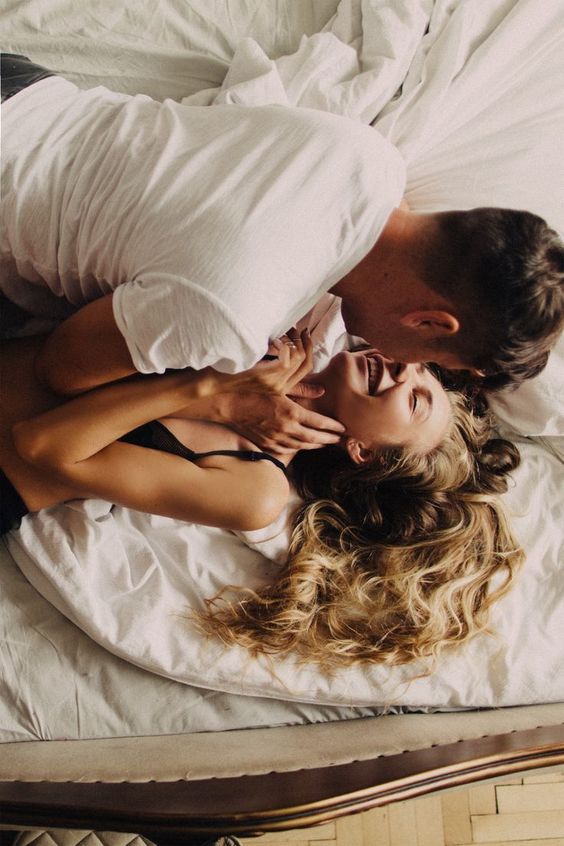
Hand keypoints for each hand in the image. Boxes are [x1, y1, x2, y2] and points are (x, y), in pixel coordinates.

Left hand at [213, 328, 315, 397]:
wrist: (213, 381)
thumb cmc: (232, 368)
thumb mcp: (257, 365)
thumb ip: (272, 358)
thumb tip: (286, 338)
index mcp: (282, 387)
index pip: (308, 367)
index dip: (309, 347)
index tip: (303, 333)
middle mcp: (281, 387)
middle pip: (307, 362)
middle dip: (304, 342)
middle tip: (296, 329)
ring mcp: (274, 384)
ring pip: (298, 358)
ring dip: (292, 340)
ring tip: (283, 331)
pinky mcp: (266, 377)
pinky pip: (286, 359)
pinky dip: (282, 345)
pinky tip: (273, 339)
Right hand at [219, 392, 344, 454]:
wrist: (228, 405)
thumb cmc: (253, 390)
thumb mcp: (279, 385)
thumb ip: (302, 388)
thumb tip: (321, 391)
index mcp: (291, 412)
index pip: (319, 422)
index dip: (333, 426)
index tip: (342, 427)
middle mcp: (286, 428)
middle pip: (314, 438)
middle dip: (329, 439)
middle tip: (340, 439)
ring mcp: (276, 439)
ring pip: (302, 446)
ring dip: (316, 445)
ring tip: (325, 443)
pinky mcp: (267, 444)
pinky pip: (288, 450)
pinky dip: (299, 448)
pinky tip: (303, 446)